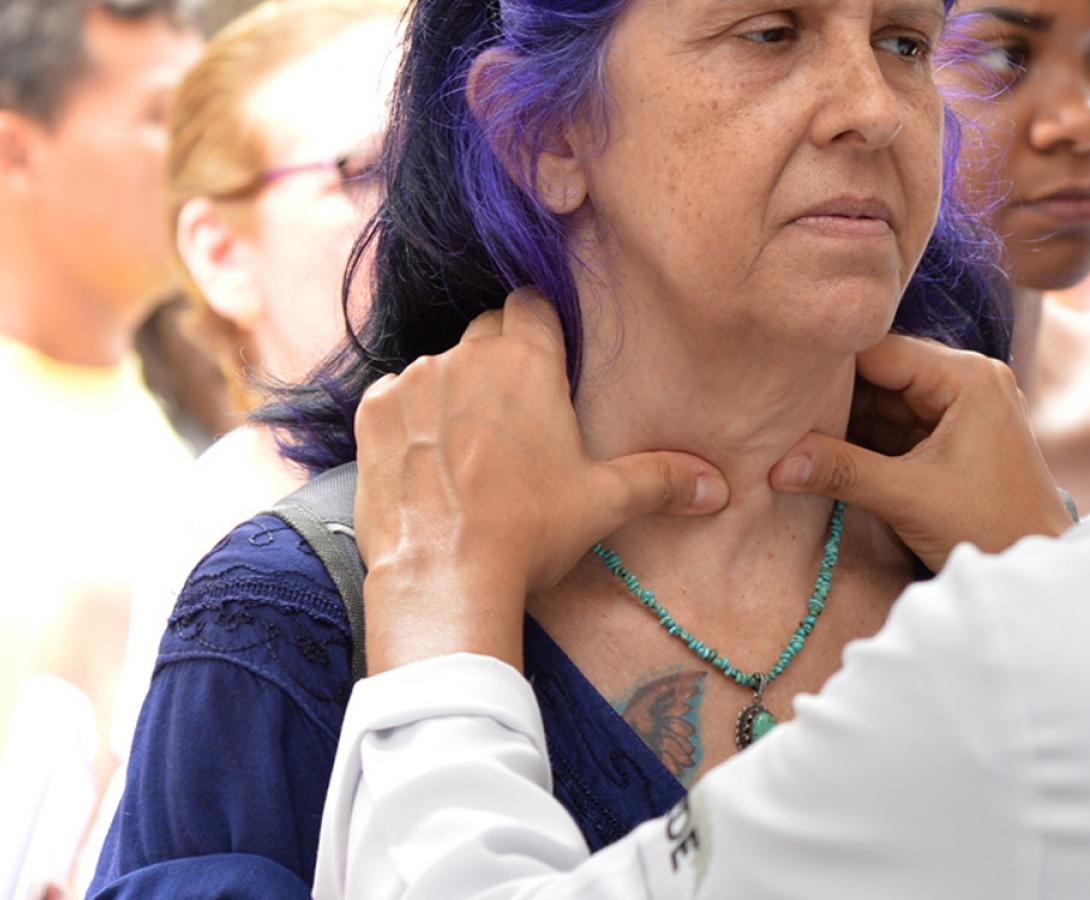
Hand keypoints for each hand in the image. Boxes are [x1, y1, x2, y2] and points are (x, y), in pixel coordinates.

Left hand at [354, 290, 729, 673]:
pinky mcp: (373, 413)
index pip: (533, 305)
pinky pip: (394, 399)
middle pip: (486, 332)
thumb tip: (716, 487)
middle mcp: (466, 356)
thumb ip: (661, 480)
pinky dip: (409, 422)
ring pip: (439, 367)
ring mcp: (413, 381)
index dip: (542, 330)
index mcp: (527, 362)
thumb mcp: (604, 503)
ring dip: (453, 394)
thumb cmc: (530, 532)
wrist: (444, 576)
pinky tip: (425, 465)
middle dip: (501, 361)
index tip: (549, 366)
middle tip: (516, 419)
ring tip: (468, 453)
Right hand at [768, 334, 1071, 571]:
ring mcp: (965, 405)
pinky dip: (867, 438)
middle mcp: (969, 378)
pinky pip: (901, 423)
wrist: (1037, 569)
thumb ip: (842, 471)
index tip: (779, 380)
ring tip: (794, 432)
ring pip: (887, 398)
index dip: (828, 364)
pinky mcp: (958, 433)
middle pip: (882, 371)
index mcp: (967, 376)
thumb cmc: (990, 529)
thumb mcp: (908, 498)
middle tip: (780, 410)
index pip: (880, 349)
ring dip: (847, 419)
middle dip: (835, 395)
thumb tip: (775, 464)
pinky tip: (825, 451)